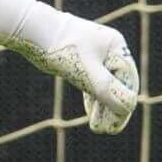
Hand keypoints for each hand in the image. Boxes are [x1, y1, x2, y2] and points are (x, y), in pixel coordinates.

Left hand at [0, 0, 141, 134]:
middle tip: (107, 130)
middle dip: (113, 108)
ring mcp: (95, 56)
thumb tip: (128, 107)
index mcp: (116, 47)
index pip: (127, 81)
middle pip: (118, 84)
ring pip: (105, 85)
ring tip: (98, 127)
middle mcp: (108, 50)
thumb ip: (108, 89)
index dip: (123, 105)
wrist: (32, 31)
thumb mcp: (87, 72)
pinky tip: (93, 114)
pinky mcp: (81, 61)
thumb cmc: (61, 47)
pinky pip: (93, 83)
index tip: (114, 126)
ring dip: (103, 106)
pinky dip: (94, 99)